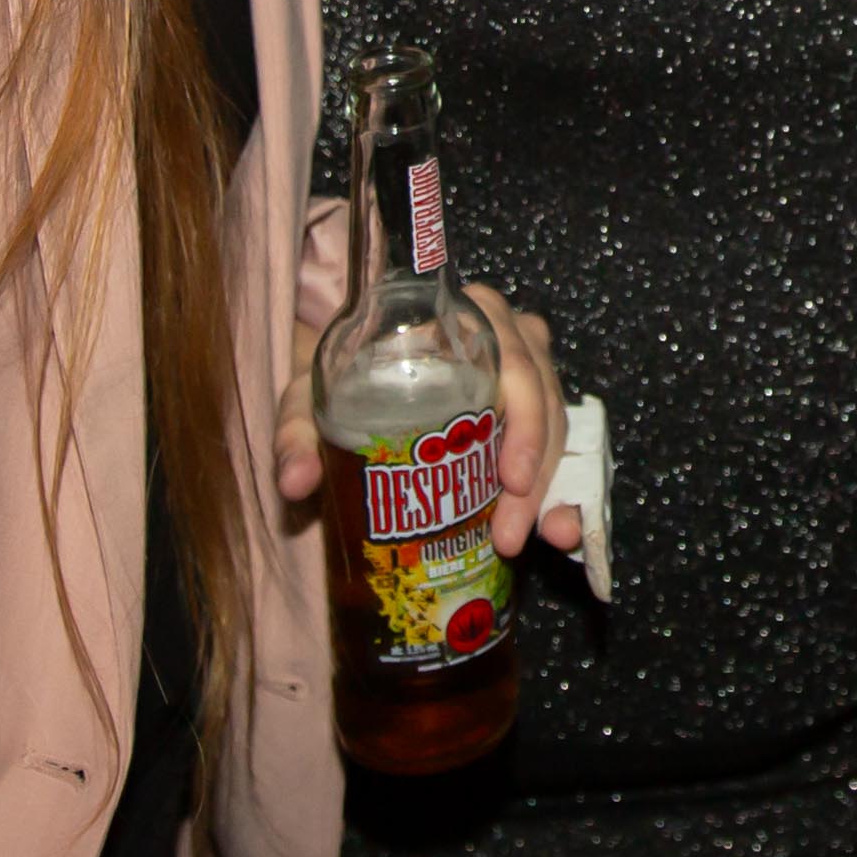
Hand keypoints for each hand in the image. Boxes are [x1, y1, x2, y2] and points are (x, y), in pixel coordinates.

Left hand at [274, 257, 587, 565]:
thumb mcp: (312, 395)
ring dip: (551, 488)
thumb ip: (298, 431)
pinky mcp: (525, 414)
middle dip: (536, 473)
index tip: (511, 479)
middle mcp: (505, 338)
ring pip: (556, 426)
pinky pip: (555, 448)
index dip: (525, 417)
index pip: (514, 355)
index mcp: (463, 317)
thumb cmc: (334, 375)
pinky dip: (560, 492)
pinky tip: (559, 530)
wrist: (345, 376)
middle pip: (542, 400)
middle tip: (510, 533)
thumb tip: (297, 482)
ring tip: (535, 539)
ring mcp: (523, 375)